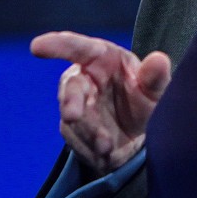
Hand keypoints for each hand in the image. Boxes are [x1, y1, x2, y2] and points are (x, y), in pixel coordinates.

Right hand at [31, 31, 171, 175]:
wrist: (138, 135)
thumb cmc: (145, 99)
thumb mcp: (156, 89)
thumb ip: (155, 77)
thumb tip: (159, 60)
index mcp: (103, 58)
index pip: (78, 48)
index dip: (57, 45)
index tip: (37, 46)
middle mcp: (84, 78)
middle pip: (70, 87)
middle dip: (70, 101)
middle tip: (72, 115)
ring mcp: (75, 104)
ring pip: (73, 118)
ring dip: (88, 132)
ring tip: (106, 145)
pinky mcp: (72, 128)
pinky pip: (76, 138)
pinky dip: (89, 147)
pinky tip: (104, 152)